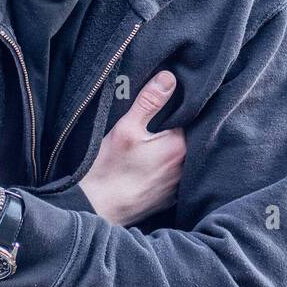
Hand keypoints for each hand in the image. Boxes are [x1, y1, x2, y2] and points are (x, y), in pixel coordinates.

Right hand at [79, 71, 185, 226]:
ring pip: (183, 159)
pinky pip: (177, 177)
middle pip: (189, 139)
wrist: (96, 208)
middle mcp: (186, 167)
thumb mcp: (126, 128)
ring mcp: (179, 186)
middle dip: (178, 129)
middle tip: (159, 123)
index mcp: (179, 147)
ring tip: (155, 144)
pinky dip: (170, 169)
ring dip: (175, 151)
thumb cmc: (109, 168)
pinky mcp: (169, 198)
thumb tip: (169, 78)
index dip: (180, 109)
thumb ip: (150, 101)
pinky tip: (153, 165)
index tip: (169, 104)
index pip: (190, 119)